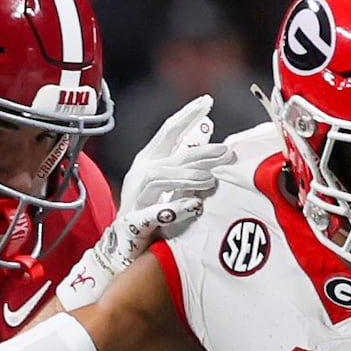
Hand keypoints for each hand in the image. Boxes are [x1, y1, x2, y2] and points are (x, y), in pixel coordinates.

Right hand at [58, 97, 224, 311]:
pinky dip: (174, 209)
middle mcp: (140, 175)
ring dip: (187, 178)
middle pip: (172, 156)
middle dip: (200, 153)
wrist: (122, 250)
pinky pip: (153, 214)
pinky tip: (194, 206)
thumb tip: (210, 132)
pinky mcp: (134, 223)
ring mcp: (136, 198)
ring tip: (210, 181)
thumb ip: (186, 160)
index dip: (187, 115)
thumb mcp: (170, 183)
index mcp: (149, 161)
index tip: (208, 100)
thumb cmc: (151, 213)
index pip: (169, 131)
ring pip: (160, 178)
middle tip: (227, 153)